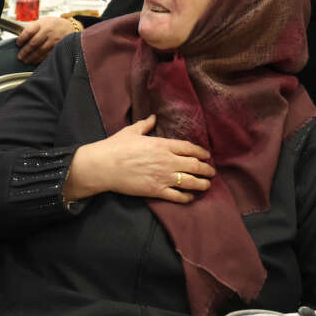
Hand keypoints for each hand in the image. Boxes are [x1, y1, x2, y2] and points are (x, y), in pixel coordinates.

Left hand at [15, 16, 78, 63]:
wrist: (70, 27)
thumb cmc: (53, 25)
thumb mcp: (42, 21)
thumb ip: (32, 28)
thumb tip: (20, 38)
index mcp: (42, 24)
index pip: (29, 31)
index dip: (22, 38)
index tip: (18, 43)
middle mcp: (48, 31)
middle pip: (34, 43)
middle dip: (25, 51)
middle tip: (20, 56)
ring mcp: (54, 40)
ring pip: (40, 51)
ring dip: (31, 57)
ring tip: (26, 60)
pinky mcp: (58, 47)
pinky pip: (47, 55)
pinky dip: (40, 59)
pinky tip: (35, 61)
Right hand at [64, 114, 214, 203]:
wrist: (104, 166)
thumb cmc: (116, 146)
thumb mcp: (131, 131)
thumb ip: (145, 124)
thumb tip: (153, 117)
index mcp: (162, 144)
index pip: (189, 148)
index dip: (201, 152)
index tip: (206, 155)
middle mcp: (167, 161)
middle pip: (195, 166)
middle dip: (207, 169)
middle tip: (211, 171)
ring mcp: (163, 177)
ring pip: (191, 182)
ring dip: (202, 184)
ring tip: (207, 185)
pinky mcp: (157, 190)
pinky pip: (178, 196)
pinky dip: (187, 197)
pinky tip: (191, 196)